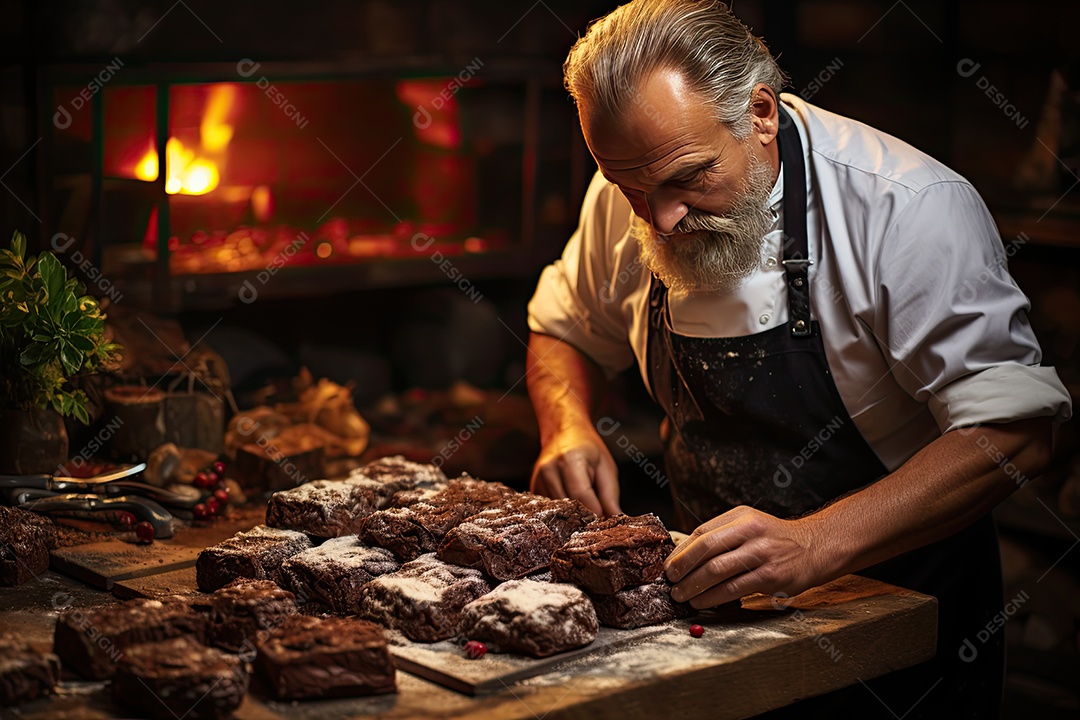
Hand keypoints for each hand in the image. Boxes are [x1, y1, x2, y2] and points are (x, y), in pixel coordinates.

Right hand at [531, 424, 621, 516]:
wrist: (563, 433)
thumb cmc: (588, 450)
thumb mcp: (606, 468)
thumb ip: (610, 496)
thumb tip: (616, 520)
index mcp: (570, 459)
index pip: (582, 496)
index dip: (595, 513)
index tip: (605, 522)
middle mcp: (549, 469)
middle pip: (568, 507)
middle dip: (584, 517)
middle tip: (597, 519)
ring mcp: (537, 479)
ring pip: (557, 512)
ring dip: (572, 517)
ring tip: (584, 508)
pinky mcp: (533, 489)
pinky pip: (550, 510)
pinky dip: (562, 513)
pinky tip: (570, 505)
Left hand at [663, 506, 829, 608]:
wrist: (815, 547)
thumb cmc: (775, 539)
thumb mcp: (750, 524)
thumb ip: (722, 535)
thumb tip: (685, 554)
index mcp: (741, 516)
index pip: (703, 533)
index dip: (682, 551)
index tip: (669, 565)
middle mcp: (750, 531)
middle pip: (706, 549)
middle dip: (683, 567)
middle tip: (670, 580)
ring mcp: (761, 554)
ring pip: (717, 571)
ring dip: (693, 586)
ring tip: (680, 595)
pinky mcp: (770, 576)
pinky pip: (733, 589)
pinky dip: (712, 597)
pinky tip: (701, 602)